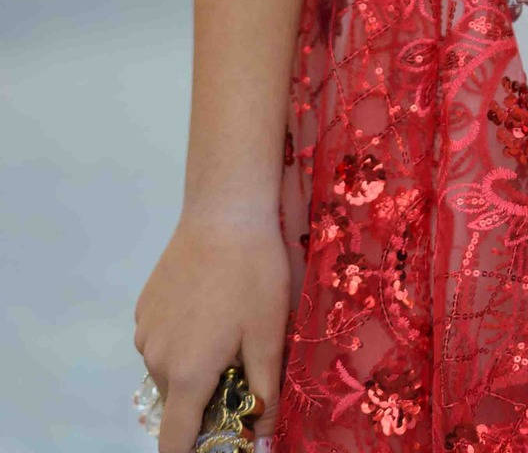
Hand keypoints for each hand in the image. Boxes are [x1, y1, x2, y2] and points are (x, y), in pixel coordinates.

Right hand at [133, 207, 289, 451]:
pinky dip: (182, 338)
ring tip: (228, 326)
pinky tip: (208, 305)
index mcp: (186, 374)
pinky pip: (161, 339)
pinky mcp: (143, 306)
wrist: (225, 212)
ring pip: (168, 369)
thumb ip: (263, 394)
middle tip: (241, 365)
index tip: (217, 444)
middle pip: (177, 402)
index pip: (174, 442)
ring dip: (193, 365)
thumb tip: (261, 439)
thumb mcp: (268, 336)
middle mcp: (155, 359)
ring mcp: (145, 331)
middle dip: (206, 398)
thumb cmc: (253, 275)